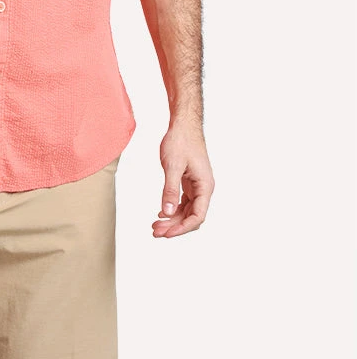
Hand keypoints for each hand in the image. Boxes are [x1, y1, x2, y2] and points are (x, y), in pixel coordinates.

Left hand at [152, 122, 214, 237]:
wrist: (183, 124)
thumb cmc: (181, 141)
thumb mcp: (172, 165)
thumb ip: (170, 189)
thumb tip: (166, 212)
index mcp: (205, 186)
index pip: (197, 216)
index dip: (182, 228)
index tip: (166, 234)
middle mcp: (204, 188)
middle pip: (191, 216)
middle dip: (174, 226)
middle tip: (155, 232)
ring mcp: (197, 185)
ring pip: (186, 210)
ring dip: (172, 218)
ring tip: (155, 225)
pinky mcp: (189, 181)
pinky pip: (183, 201)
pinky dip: (172, 208)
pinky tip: (161, 213)